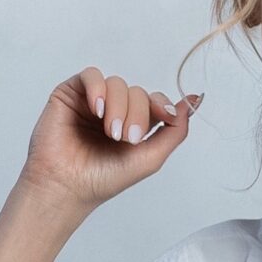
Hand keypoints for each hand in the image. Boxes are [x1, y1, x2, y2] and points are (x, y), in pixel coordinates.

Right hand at [20, 67, 201, 212]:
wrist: (67, 186)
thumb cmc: (104, 178)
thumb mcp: (151, 157)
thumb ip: (175, 130)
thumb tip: (194, 100)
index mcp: (133, 125)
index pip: (155, 101)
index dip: (162, 106)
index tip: (166, 118)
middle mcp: (114, 111)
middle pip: (138, 93)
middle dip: (138, 114)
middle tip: (127, 138)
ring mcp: (93, 101)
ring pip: (118, 83)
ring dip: (120, 106)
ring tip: (111, 131)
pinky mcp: (70, 94)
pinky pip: (91, 75)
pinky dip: (98, 89)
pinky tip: (98, 109)